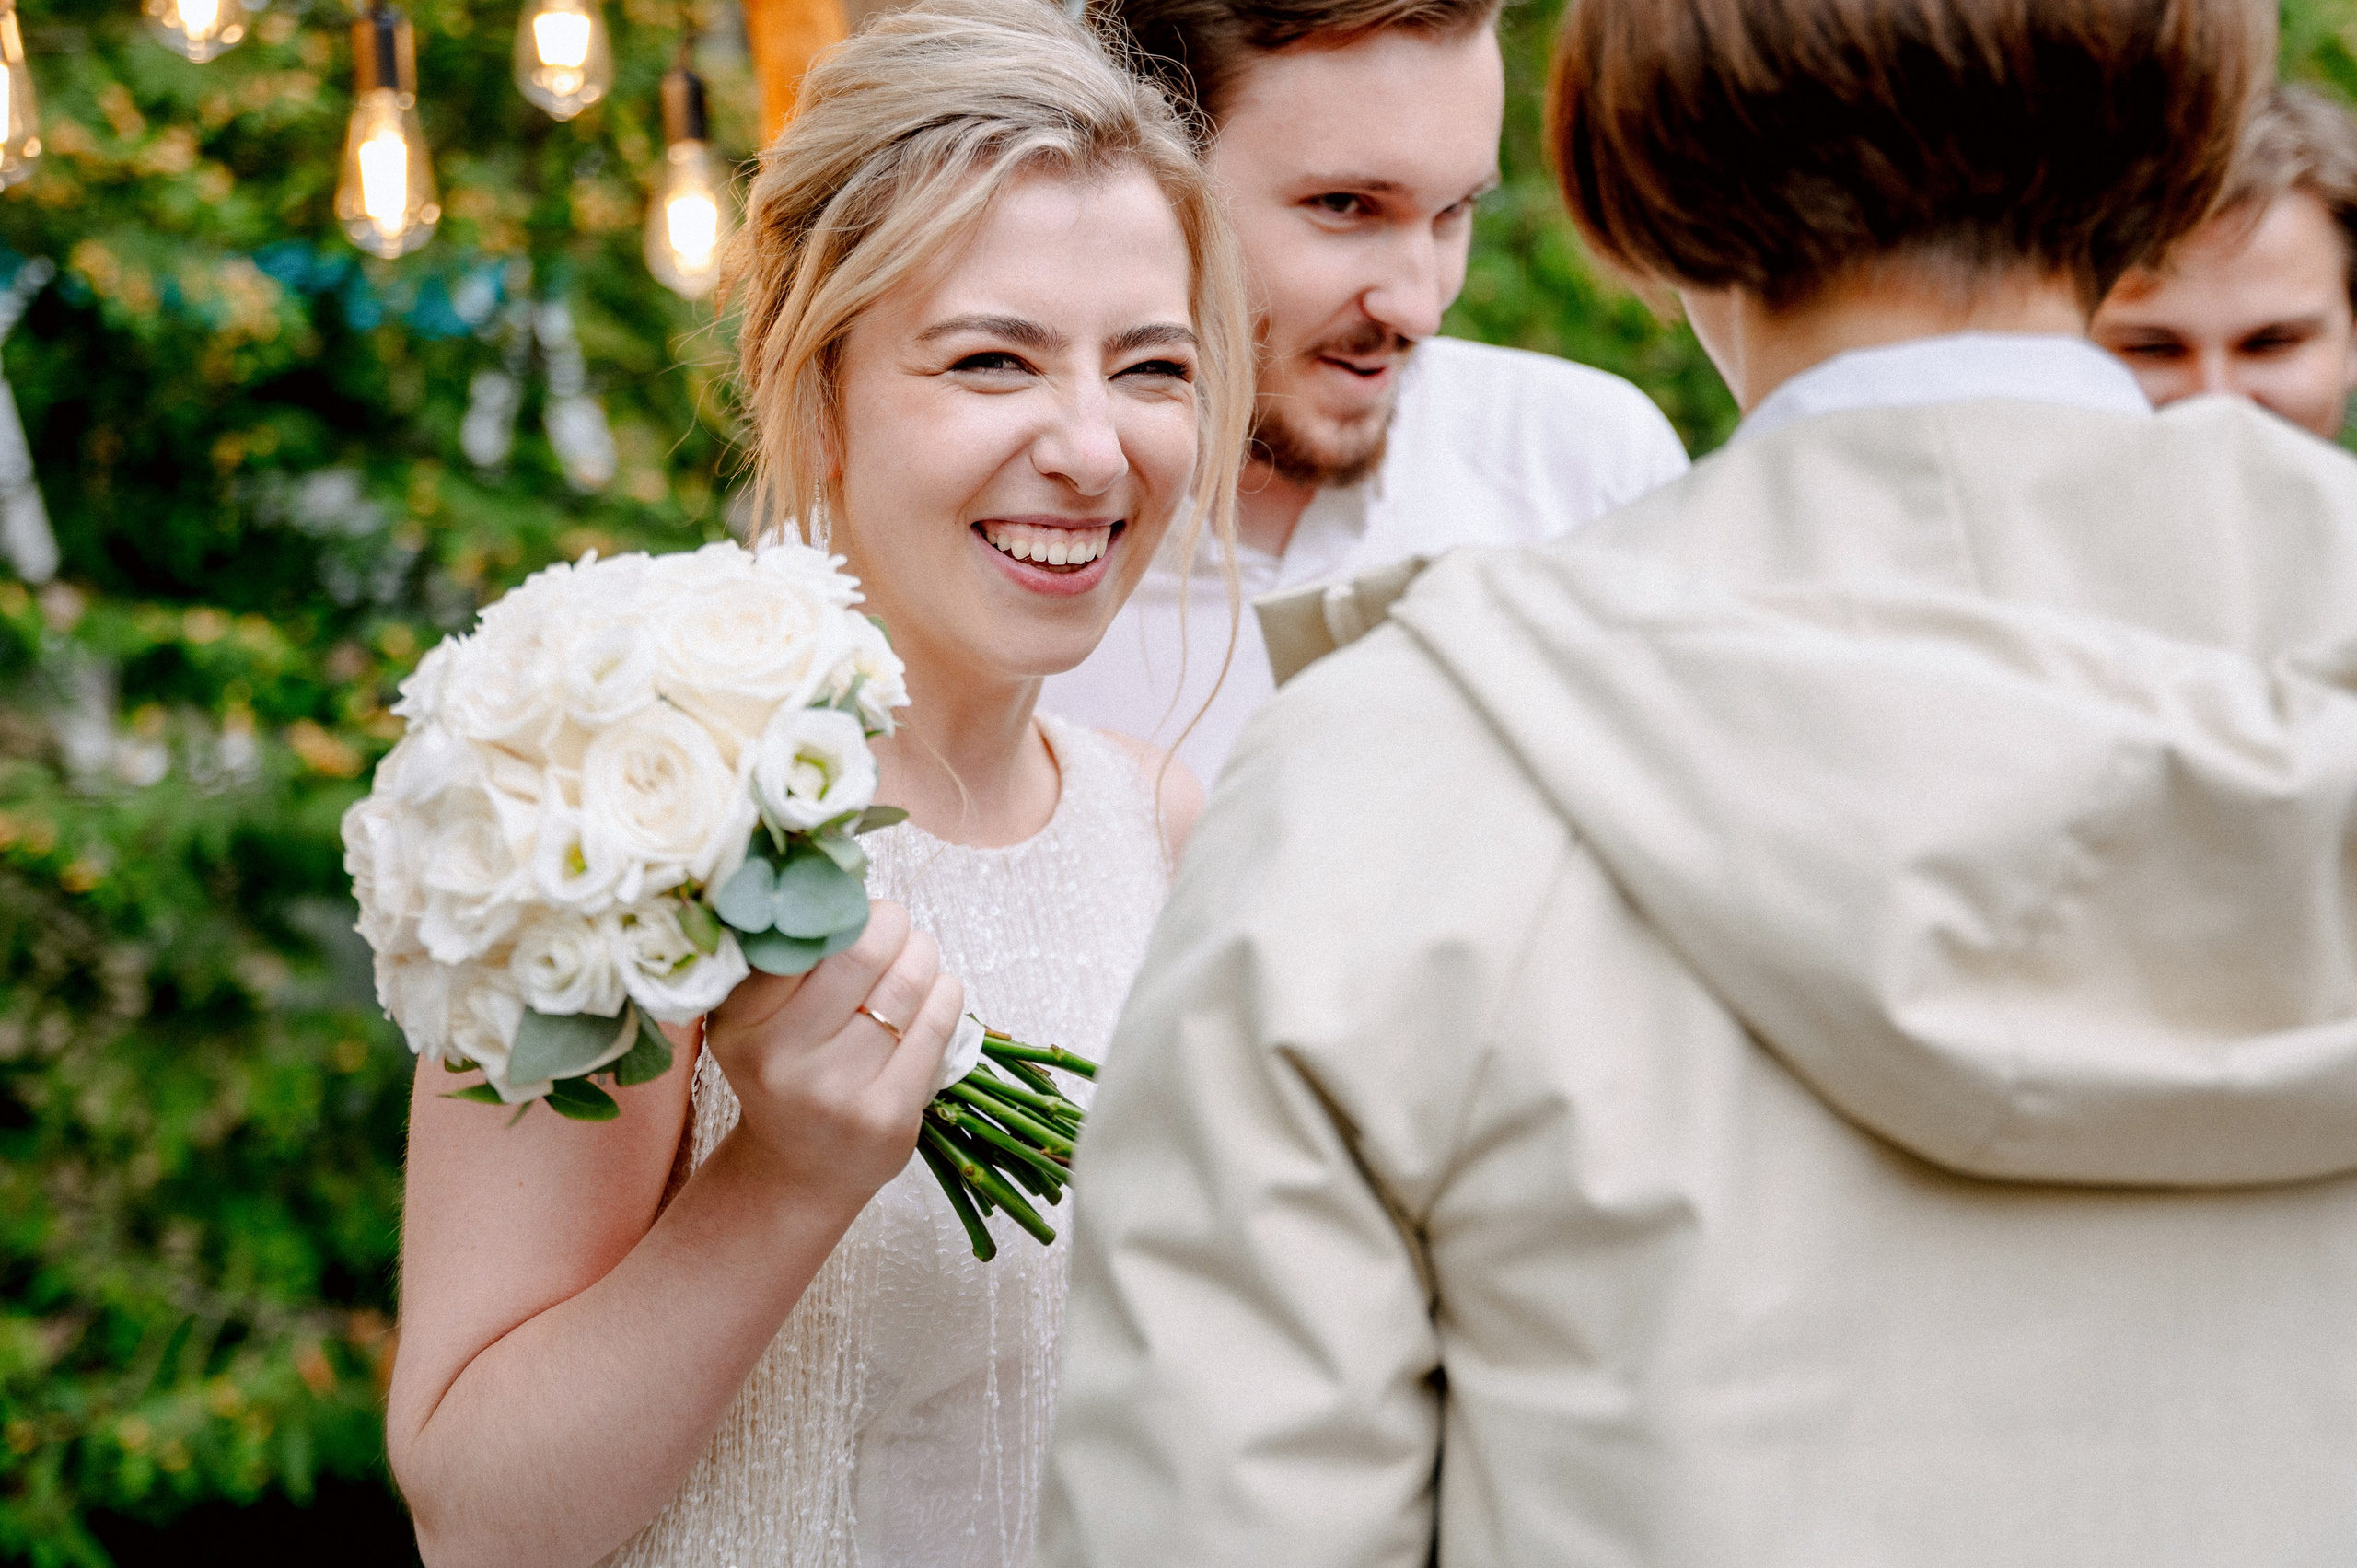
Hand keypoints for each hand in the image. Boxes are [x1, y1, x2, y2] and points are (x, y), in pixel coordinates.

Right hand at [702, 900, 962, 1213]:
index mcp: (739, 1024)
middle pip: (861, 951)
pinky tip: (937, 992)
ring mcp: (835, 1094)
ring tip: (916, 954)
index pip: (797, 936)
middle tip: (892, 923)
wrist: (801, 1169)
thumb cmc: (785, 1071)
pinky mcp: (886, 1117)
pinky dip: (946, 993)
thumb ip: (775, 959)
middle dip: (890, 922)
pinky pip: (937, 1024)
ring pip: (907, 983)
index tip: (845, 900)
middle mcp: (780, 1060)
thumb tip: (826, 870)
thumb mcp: (752, 1021)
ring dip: (923, 953)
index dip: (834, 905)